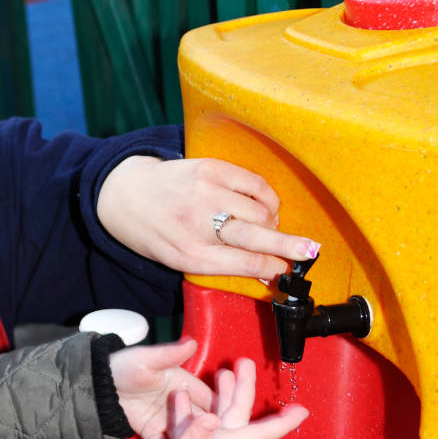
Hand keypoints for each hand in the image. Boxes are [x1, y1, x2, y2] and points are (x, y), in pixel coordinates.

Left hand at [97, 156, 320, 280]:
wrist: (127, 196)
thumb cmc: (158, 234)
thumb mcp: (181, 260)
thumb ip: (221, 266)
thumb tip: (269, 270)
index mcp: (191, 255)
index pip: (244, 264)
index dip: (271, 268)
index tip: (288, 270)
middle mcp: (199, 224)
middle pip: (257, 236)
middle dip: (289, 246)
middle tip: (310, 251)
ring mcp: (206, 193)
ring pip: (261, 210)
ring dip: (273, 221)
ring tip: (268, 226)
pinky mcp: (211, 168)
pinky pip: (256, 184)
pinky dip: (267, 197)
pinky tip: (264, 205)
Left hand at [109, 339, 214, 438]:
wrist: (97, 386)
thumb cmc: (123, 366)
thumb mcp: (147, 359)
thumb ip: (170, 354)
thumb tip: (192, 343)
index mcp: (183, 382)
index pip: (208, 397)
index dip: (217, 408)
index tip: (221, 419)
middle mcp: (179, 401)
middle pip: (201, 419)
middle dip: (207, 430)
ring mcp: (167, 418)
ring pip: (187, 434)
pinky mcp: (153, 431)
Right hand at [145, 358, 308, 438]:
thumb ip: (194, 437)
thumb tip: (209, 418)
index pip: (260, 433)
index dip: (282, 422)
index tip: (302, 410)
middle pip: (237, 412)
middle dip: (244, 387)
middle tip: (245, 364)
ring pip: (217, 413)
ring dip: (221, 392)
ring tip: (222, 373)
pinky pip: (192, 421)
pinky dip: (189, 406)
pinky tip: (181, 396)